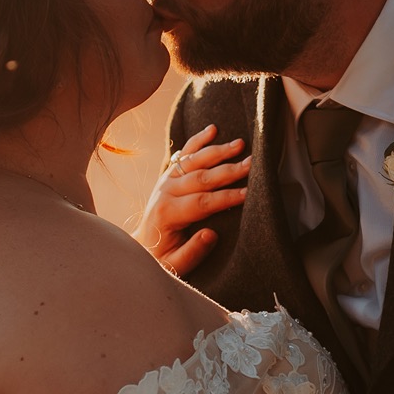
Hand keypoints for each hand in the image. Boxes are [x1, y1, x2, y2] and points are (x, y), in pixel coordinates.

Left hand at [134, 124, 249, 277]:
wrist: (141, 246)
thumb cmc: (162, 257)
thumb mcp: (175, 264)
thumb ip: (192, 252)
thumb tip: (211, 234)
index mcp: (168, 213)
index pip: (202, 202)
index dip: (226, 197)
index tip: (248, 193)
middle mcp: (166, 192)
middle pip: (202, 177)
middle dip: (229, 170)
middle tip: (252, 164)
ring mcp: (167, 181)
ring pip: (195, 161)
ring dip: (218, 151)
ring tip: (240, 143)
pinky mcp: (169, 175)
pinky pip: (185, 154)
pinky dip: (198, 140)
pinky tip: (213, 129)